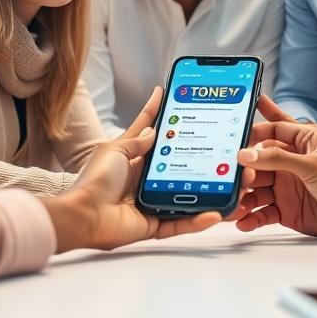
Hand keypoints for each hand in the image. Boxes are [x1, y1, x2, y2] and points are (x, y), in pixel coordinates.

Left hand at [43, 87, 221, 251]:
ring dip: (209, 191)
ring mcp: (151, 201)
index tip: (168, 93)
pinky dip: (198, 221)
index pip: (151, 132)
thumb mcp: (115, 151)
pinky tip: (216, 213)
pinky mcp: (154, 224)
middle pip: (178, 165)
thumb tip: (154, 130)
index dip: (159, 113)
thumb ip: (135, 140)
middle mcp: (145, 179)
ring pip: (187, 196)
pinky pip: (181, 224)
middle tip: (221, 148)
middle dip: (200, 157)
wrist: (85, 215)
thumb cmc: (95, 181)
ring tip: (231, 184)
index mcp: (133, 159)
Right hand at [234, 97, 316, 238]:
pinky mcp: (287, 209)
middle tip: (231, 177)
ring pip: (257, 189)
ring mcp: (287, 186)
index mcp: (302, 141)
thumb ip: (277, 159)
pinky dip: (252, 217)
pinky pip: (264, 212)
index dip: (253, 132)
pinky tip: (243, 221)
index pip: (272, 129)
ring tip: (233, 204)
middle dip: (244, 170)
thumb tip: (245, 154)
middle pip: (259, 162)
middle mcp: (291, 162)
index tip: (232, 135)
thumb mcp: (311, 165)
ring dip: (244, 196)